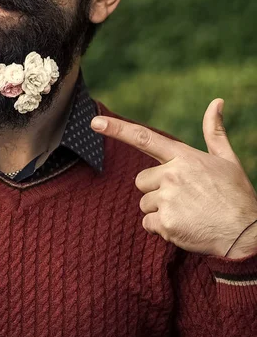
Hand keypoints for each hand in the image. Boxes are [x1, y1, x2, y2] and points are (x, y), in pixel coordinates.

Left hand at [91, 99, 256, 256]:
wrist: (246, 234)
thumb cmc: (236, 195)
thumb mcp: (227, 159)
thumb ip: (214, 131)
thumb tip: (216, 101)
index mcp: (184, 157)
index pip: (144, 138)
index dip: (117, 129)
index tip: (94, 122)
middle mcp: (172, 174)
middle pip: (141, 181)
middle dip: (155, 190)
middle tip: (183, 198)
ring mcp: (168, 199)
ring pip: (144, 203)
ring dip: (160, 211)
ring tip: (187, 213)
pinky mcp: (166, 222)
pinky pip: (148, 224)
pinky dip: (162, 229)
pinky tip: (184, 227)